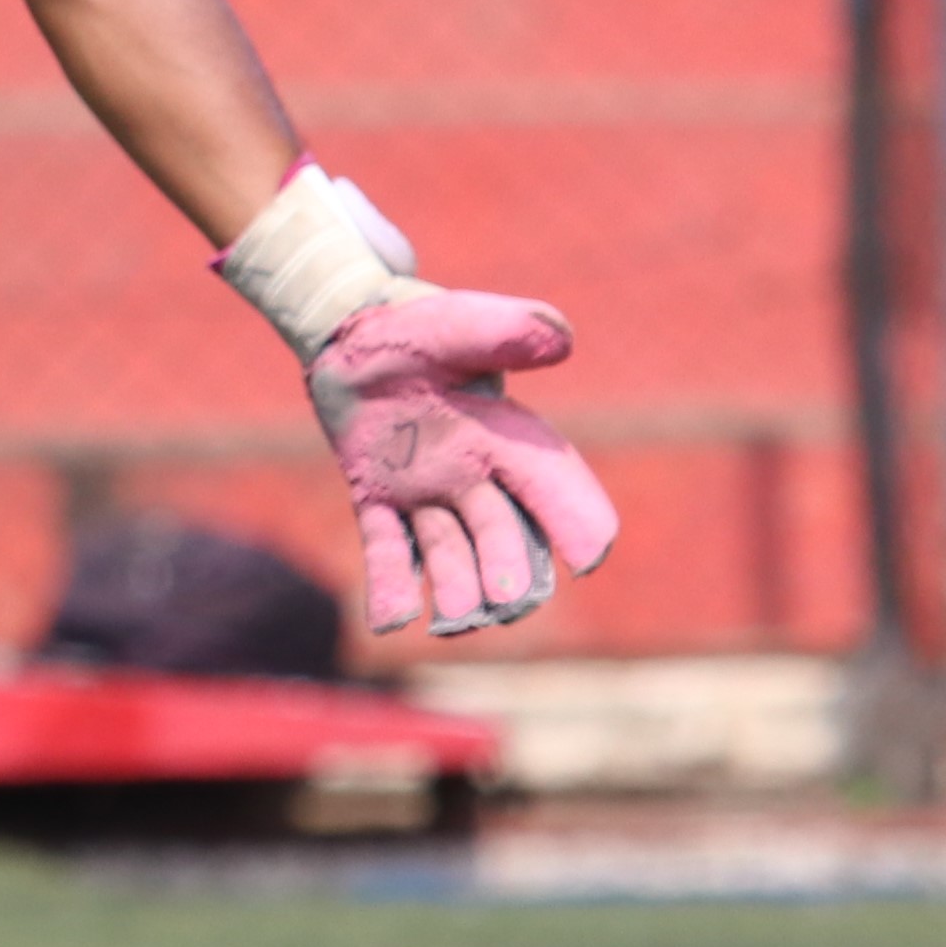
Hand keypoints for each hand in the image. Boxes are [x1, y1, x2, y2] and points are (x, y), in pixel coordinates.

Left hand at [309, 290, 621, 636]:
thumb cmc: (417, 329)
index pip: (551, 480)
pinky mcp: (376, 500)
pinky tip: (389, 621)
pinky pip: (386, 549)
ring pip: (448, 551)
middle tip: (506, 602)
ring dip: (456, 588)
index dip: (576, 517)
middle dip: (507, 568)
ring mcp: (424, 492)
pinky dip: (390, 584)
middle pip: (501, 532)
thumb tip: (561, 341)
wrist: (352, 334)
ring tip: (456, 622)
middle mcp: (472, 474)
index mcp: (503, 434)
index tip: (593, 556)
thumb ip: (505, 330)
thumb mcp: (459, 323)